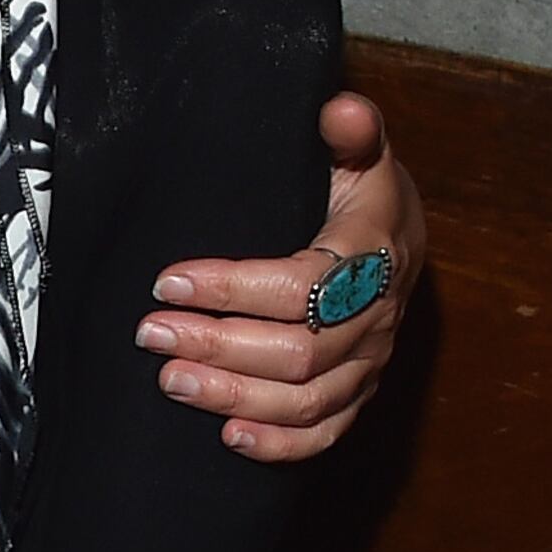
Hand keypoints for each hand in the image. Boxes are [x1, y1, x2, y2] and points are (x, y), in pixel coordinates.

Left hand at [136, 90, 425, 461]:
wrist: (401, 241)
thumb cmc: (364, 197)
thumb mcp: (361, 156)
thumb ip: (352, 133)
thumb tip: (339, 108)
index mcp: (372, 255)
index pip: (302, 283)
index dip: (233, 288)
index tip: (168, 282)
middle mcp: (374, 317)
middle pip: (298, 350)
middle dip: (217, 345)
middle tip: (150, 333)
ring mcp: (369, 362)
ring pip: (305, 398)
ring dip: (232, 394)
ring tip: (169, 379)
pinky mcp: (359, 393)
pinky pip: (326, 432)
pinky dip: (278, 443)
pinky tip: (228, 436)